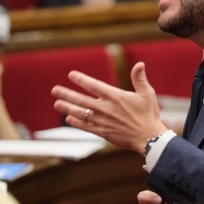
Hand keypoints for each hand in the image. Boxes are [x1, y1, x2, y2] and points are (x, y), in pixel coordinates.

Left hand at [51, 62, 167, 154]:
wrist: (148, 138)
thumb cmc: (148, 115)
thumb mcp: (147, 94)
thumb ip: (139, 79)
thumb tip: (139, 64)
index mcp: (116, 97)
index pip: (94, 86)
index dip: (82, 80)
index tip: (71, 75)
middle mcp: (106, 108)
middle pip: (82, 100)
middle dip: (67, 94)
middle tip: (55, 90)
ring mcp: (103, 121)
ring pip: (81, 113)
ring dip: (68, 108)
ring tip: (57, 104)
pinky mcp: (103, 132)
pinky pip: (86, 126)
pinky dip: (77, 122)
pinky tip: (69, 118)